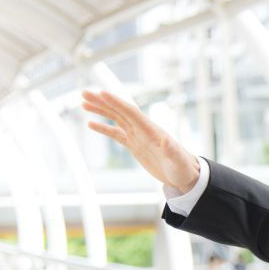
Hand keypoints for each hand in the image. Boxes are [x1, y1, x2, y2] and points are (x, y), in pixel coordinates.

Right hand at [81, 89, 199, 190]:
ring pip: (116, 119)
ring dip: (100, 110)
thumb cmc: (183, 168)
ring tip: (83, 103)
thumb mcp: (178, 161)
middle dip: (102, 102)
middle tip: (84, 93)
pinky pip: (117, 134)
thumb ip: (172, 151)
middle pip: (120, 111)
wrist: (185, 176)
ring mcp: (138, 137)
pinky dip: (104, 128)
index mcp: (151, 130)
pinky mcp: (135, 146)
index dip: (116, 102)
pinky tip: (91, 124)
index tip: (101, 92)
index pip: (131, 112)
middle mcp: (143, 130)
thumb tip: (167, 141)